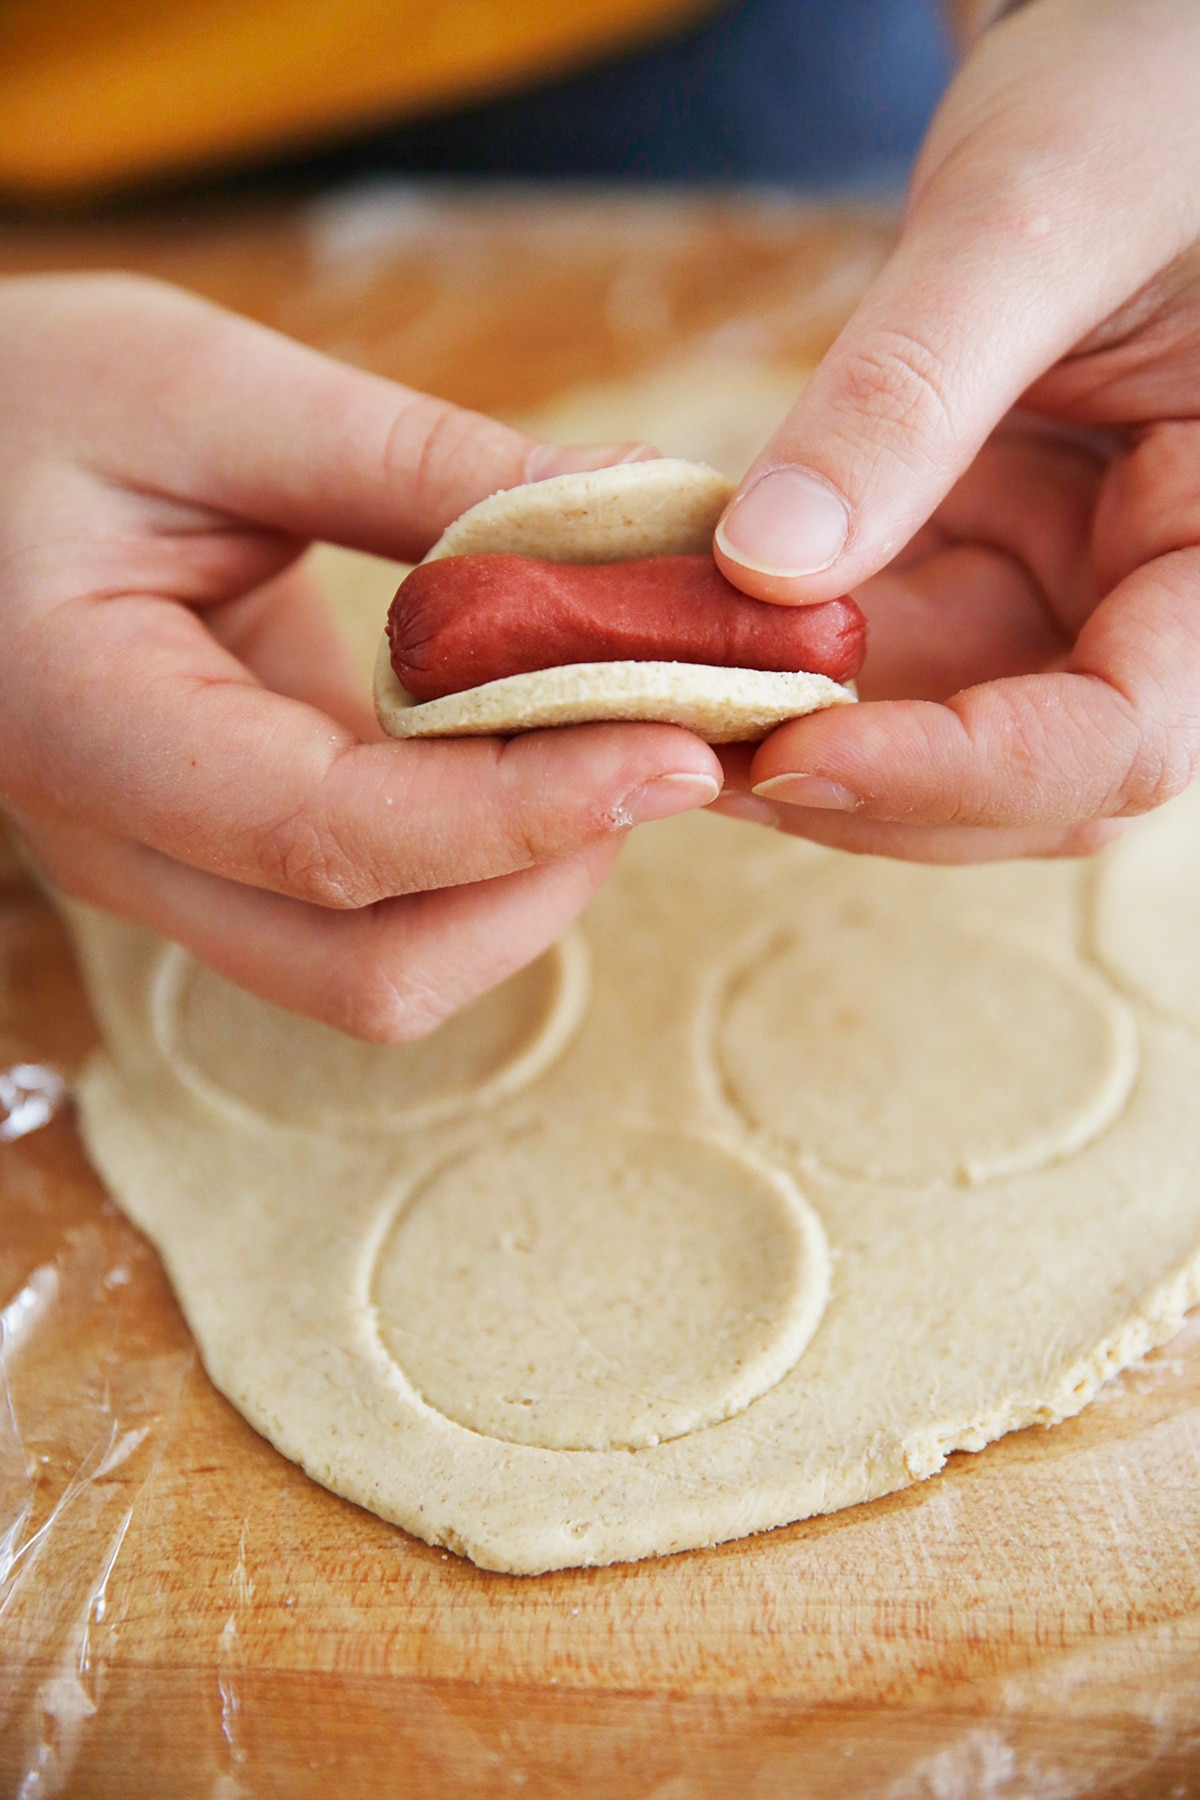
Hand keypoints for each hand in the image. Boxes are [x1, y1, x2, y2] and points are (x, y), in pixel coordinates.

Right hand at [0, 275, 720, 1033]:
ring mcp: (177, 868)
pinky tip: (556, 731)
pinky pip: (383, 904)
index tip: (680, 748)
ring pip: (388, 966)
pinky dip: (494, 843)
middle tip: (664, 736)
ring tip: (622, 728)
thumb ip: (410, 460)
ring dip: (531, 875)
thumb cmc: (21, 402)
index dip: (524, 812)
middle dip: (547, 875)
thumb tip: (628, 514)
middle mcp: (126, 843)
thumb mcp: (202, 389)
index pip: (332, 838)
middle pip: (375, 970)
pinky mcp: (231, 852)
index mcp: (84, 723)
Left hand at [712, 0, 1199, 860]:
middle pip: (1021, 784)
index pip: (1118, 738)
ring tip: (656, 699)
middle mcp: (1157, 602)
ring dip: (798, 739)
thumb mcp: (1031, 221)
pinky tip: (681, 635)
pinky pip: (880, 656)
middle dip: (858, 786)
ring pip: (934, 739)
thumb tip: (764, 568)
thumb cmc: (1133, 92)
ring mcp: (1068, 594)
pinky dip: (783, 662)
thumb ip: (908, 394)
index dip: (961, 772)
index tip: (795, 752)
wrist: (1110, 51)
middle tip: (686, 747)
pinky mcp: (983, 568)